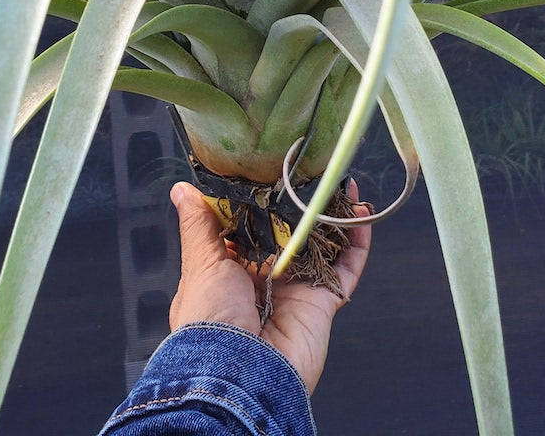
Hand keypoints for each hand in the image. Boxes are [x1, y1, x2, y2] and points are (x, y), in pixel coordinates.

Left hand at [167, 179, 371, 394]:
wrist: (240, 373)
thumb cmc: (210, 318)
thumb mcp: (201, 264)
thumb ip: (199, 225)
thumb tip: (182, 190)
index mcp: (230, 270)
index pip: (250, 227)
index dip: (262, 201)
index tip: (272, 171)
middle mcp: (264, 278)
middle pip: (290, 234)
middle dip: (302, 205)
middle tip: (315, 173)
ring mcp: (295, 290)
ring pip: (321, 246)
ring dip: (335, 217)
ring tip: (346, 186)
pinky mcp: (321, 303)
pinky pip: (345, 270)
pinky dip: (357, 245)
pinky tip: (363, 216)